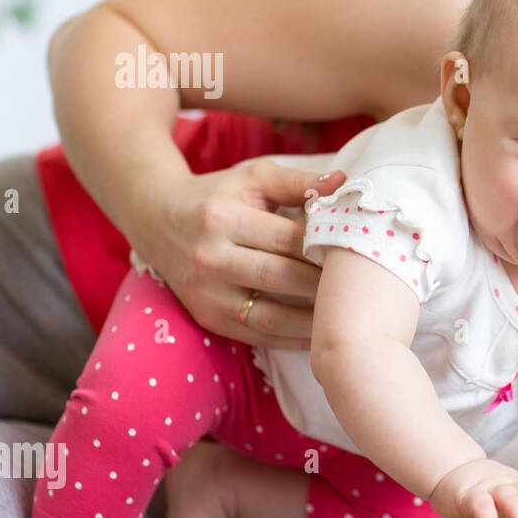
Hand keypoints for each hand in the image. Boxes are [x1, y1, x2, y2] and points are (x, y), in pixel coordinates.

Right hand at [128, 158, 347, 349]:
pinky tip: (320, 334)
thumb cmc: (217, 196)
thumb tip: (345, 182)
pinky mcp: (205, 317)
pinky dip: (290, 339)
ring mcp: (205, 293)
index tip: (358, 252)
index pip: (286, 238)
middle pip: (279, 277)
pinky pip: (256, 336)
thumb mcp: (253, 178)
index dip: (324, 247)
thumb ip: (299, 181)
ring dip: (311, 321)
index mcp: (222, 218)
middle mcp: (210, 258)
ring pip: (268, 316)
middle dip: (322, 285)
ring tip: (346, 317)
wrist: (156, 219)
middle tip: (361, 288)